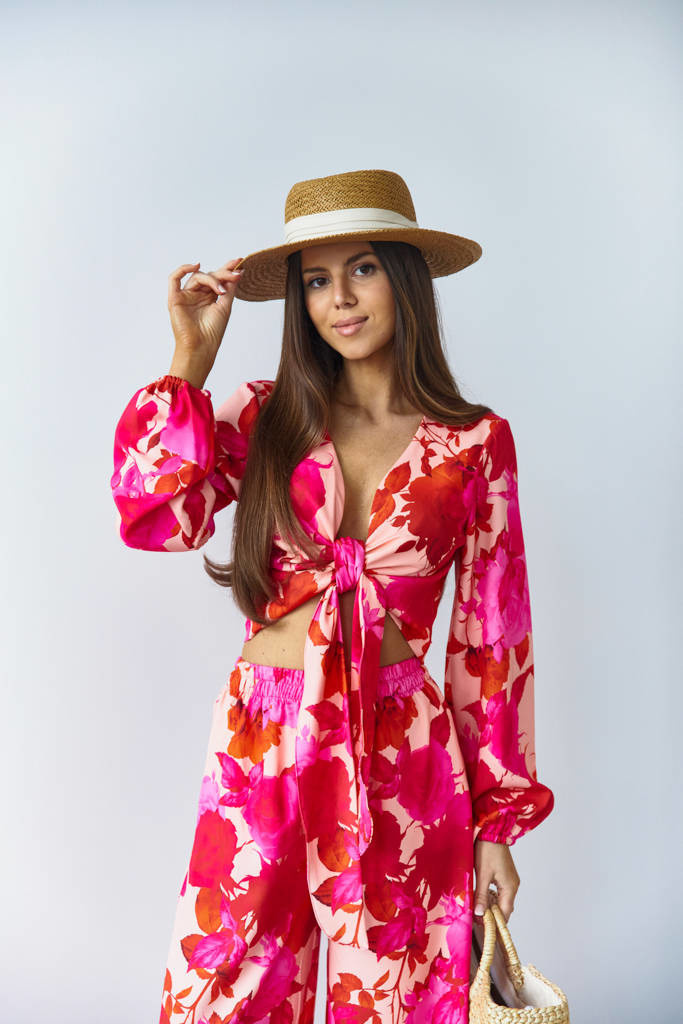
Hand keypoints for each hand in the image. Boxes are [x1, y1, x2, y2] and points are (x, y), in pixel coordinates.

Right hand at [167, 257, 243, 380]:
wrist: (201, 346)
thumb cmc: (213, 331)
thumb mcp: (225, 306)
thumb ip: (229, 288)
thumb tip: (238, 271)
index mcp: (209, 298)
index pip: (217, 279)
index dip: (227, 269)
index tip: (239, 262)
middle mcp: (197, 295)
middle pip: (208, 276)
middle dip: (223, 274)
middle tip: (235, 274)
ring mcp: (186, 296)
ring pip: (197, 277)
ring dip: (211, 279)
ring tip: (221, 290)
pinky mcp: (175, 299)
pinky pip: (174, 279)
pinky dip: (183, 269)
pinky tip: (196, 266)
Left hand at [473, 839, 519, 922]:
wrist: (493, 831)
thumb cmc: (488, 851)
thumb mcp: (482, 874)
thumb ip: (482, 895)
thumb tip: (480, 914)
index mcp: (510, 887)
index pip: (505, 913)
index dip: (494, 922)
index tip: (482, 926)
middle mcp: (513, 885)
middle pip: (505, 908)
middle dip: (492, 915)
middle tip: (478, 919)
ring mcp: (510, 880)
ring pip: (502, 900)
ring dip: (492, 906)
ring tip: (478, 910)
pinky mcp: (506, 875)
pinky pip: (501, 892)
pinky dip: (493, 897)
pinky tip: (483, 897)